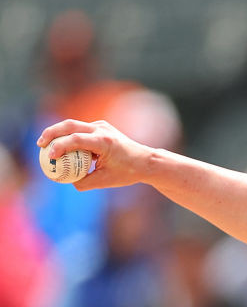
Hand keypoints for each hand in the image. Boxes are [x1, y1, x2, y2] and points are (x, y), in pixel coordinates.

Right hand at [37, 119, 153, 190]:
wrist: (145, 161)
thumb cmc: (127, 172)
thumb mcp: (104, 181)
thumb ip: (83, 182)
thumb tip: (66, 181)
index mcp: (104, 142)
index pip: (76, 139)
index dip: (60, 147)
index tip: (50, 157)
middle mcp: (102, 130)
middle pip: (70, 125)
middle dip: (51, 133)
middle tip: (40, 145)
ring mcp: (102, 126)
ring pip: (73, 125)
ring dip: (58, 133)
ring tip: (45, 145)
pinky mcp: (101, 127)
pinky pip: (80, 130)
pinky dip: (68, 136)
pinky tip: (61, 147)